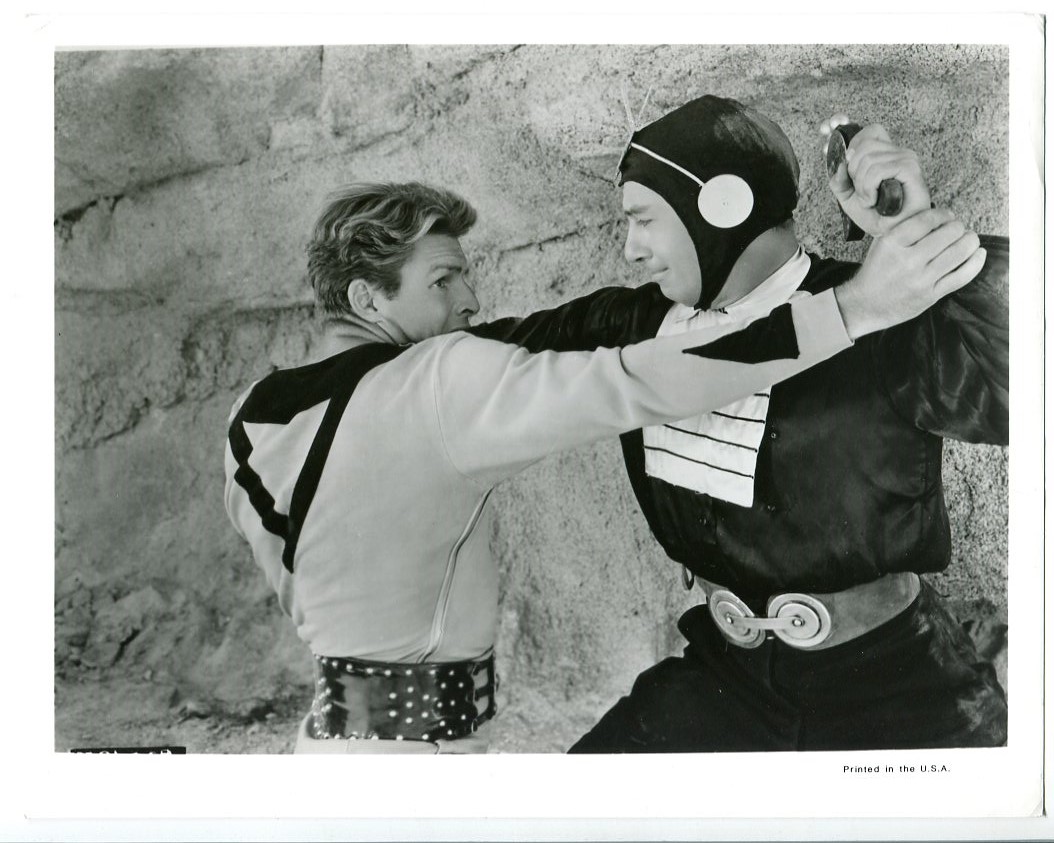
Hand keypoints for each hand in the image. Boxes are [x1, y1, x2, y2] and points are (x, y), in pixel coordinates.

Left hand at [821, 117, 931, 236]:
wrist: (891, 234)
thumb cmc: (875, 215)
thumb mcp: (848, 196)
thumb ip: (839, 179)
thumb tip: (840, 162)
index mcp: (886, 154)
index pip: (868, 132)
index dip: (853, 147)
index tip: (850, 172)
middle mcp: (898, 152)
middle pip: (863, 145)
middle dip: (853, 173)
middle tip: (862, 192)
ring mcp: (907, 159)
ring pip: (868, 159)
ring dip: (861, 186)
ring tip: (870, 200)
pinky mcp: (911, 169)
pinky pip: (878, 170)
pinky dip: (869, 188)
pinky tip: (874, 200)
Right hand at [833, 207, 985, 338]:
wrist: (865, 305)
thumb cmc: (876, 271)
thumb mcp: (882, 243)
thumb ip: (907, 227)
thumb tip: (940, 216)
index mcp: (893, 243)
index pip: (929, 219)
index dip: (944, 214)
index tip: (947, 216)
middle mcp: (908, 260)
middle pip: (949, 232)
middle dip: (958, 227)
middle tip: (957, 229)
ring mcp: (921, 279)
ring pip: (960, 251)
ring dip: (970, 240)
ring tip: (969, 239)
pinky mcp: (931, 295)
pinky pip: (963, 275)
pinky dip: (976, 261)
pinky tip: (978, 253)